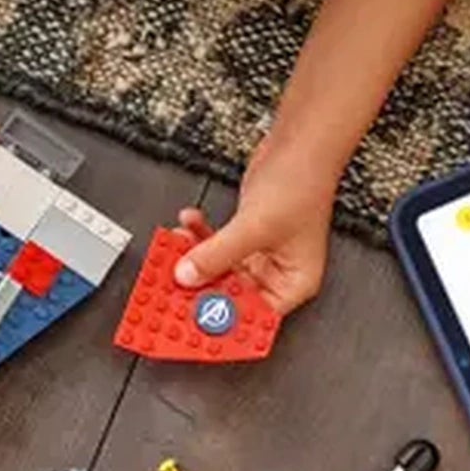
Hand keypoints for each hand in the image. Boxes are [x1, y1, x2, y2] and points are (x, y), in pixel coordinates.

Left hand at [168, 147, 336, 316]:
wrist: (300, 143)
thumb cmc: (302, 183)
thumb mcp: (254, 227)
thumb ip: (217, 254)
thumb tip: (187, 275)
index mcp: (292, 284)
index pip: (252, 321)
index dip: (219, 326)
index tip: (187, 328)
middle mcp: (276, 274)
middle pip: (229, 297)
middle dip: (198, 289)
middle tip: (168, 289)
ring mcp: (258, 254)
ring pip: (217, 271)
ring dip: (192, 260)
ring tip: (170, 252)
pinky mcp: (244, 236)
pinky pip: (214, 246)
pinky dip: (198, 237)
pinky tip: (187, 225)